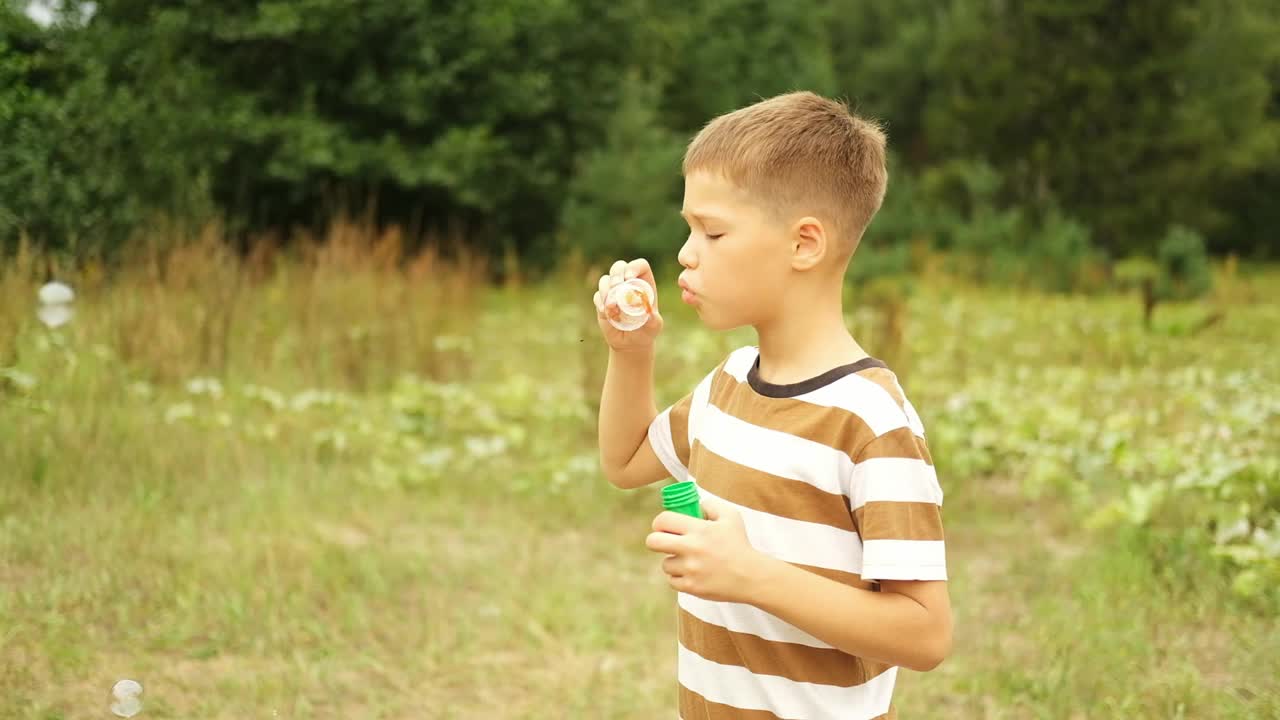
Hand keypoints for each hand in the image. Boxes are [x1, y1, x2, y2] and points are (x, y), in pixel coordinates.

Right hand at [593, 258, 662, 352]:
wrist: (630, 342)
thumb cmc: (646, 331)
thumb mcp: (653, 326)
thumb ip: (654, 320)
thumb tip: (650, 315)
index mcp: (644, 283)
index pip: (639, 265)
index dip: (634, 267)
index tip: (629, 278)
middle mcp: (628, 283)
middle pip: (619, 266)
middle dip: (616, 274)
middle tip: (616, 286)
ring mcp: (613, 291)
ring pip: (605, 279)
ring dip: (606, 288)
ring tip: (611, 305)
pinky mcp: (602, 301)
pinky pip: (598, 295)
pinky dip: (600, 301)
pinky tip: (606, 311)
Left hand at [644, 496, 764, 603]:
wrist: (750, 576)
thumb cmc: (739, 544)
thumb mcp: (731, 516)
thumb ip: (710, 505)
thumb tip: (695, 505)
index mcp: (699, 529)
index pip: (663, 520)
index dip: (660, 523)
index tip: (664, 527)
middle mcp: (691, 548)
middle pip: (653, 542)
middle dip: (656, 540)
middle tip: (665, 542)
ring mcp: (690, 569)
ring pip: (665, 564)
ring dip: (673, 561)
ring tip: (688, 561)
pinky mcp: (690, 586)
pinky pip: (672, 580)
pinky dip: (679, 577)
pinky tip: (692, 573)